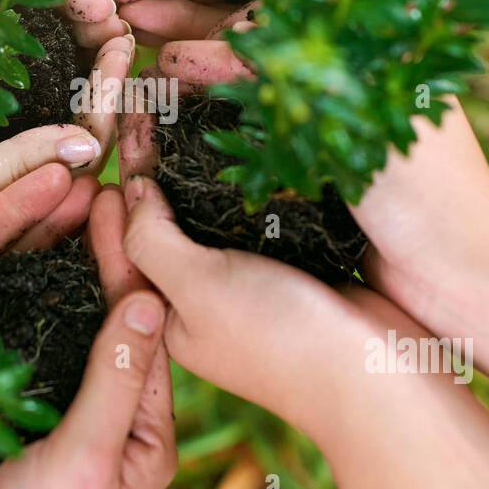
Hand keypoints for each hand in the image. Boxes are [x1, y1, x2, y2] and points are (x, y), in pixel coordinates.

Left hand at [0, 0, 132, 156]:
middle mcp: (1, 54)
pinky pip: (35, 139)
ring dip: (99, 92)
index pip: (60, 6)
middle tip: (119, 50)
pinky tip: (85, 129)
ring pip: (66, 98)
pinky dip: (67, 135)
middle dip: (106, 52)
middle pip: (75, 54)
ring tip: (112, 87)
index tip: (106, 14)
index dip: (90, 10)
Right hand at [0, 186, 174, 488]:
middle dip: (104, 264)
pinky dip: (24, 318)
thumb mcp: (84, 459)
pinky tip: (10, 273)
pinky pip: (27, 364)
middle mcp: (115, 431)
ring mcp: (64, 432)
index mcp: (148, 440)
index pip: (149, 336)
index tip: (119, 202)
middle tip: (91, 192)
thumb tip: (154, 299)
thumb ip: (116, 381)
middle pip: (113, 332)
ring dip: (64, 283)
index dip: (134, 267)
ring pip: (69, 341)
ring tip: (55, 215)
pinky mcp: (15, 434)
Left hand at [121, 80, 488, 428]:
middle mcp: (204, 302)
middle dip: (150, 177)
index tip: (106, 136)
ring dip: (195, 175)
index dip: (112, 196)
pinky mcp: (293, 268)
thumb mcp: (196, 288)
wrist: (381, 374)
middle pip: (163, 231)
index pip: (123, 250)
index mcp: (168, 318)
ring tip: (181, 118)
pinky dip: (244, 185)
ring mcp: (250, 285)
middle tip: (141, 114)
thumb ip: (152, 239)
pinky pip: (256, 220)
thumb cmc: (279, 338)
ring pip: (210, 221)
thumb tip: (129, 187)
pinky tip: (242, 145)